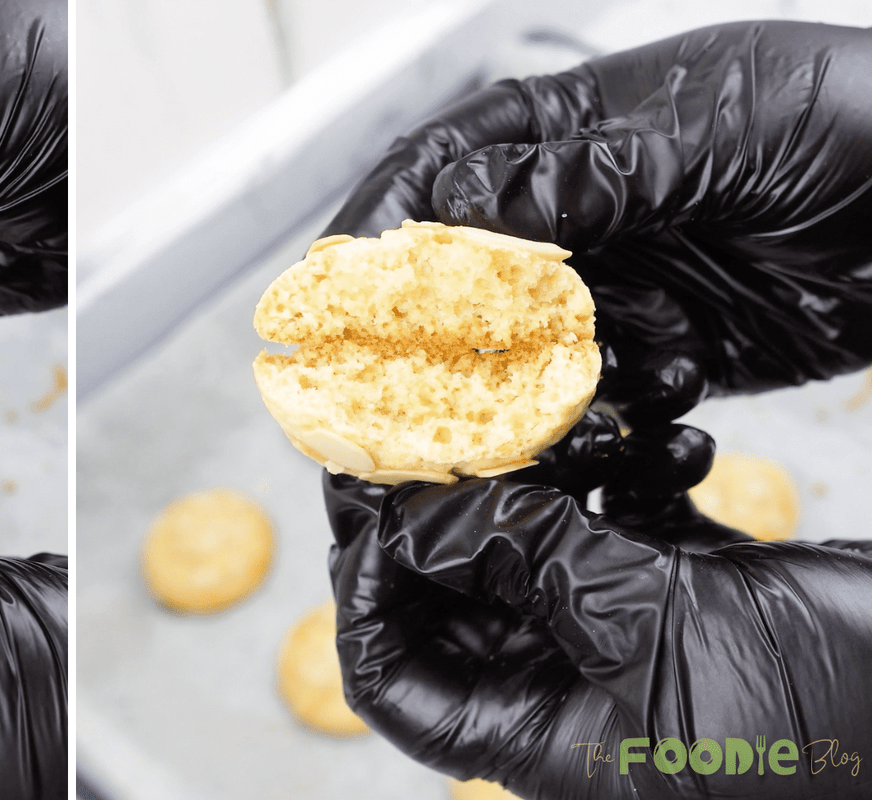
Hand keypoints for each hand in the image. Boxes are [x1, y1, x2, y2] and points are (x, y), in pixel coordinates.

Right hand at [325, 21, 871, 423]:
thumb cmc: (859, 121)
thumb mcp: (725, 130)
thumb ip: (596, 170)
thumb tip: (470, 206)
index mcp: (568, 127)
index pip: (436, 172)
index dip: (378, 233)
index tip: (339, 296)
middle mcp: (573, 209)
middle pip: (452, 280)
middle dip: (421, 344)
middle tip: (391, 408)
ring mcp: (611, 284)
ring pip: (513, 354)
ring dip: (522, 398)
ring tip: (553, 426)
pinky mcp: (654, 351)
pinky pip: (592, 399)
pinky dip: (605, 421)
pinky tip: (656, 416)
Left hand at [325, 417, 871, 798]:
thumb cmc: (834, 720)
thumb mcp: (654, 636)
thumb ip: (536, 565)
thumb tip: (425, 512)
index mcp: (540, 738)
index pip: (392, 678)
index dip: (360, 593)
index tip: (363, 497)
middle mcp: (569, 692)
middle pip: (454, 592)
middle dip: (448, 501)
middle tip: (431, 409)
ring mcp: (628, 638)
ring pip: (541, 538)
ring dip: (555, 465)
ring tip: (579, 405)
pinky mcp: (692, 590)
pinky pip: (627, 518)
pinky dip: (640, 467)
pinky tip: (678, 426)